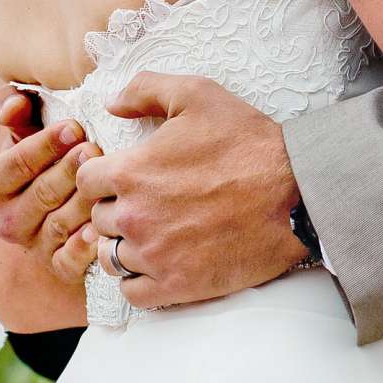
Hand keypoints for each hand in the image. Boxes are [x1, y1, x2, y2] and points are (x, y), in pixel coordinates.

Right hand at [0, 87, 99, 286]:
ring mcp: (35, 245)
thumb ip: (14, 108)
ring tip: (105, 181)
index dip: (42, 145)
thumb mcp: (27, 133)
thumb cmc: (48, 165)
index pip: (12, 166)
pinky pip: (68, 262)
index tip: (74, 126)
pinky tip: (99, 230)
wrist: (65, 216)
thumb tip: (14, 103)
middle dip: (67, 171)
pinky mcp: (59, 267)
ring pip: (59, 224)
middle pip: (39, 195)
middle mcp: (11, 219)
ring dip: (83, 201)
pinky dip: (83, 247)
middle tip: (94, 150)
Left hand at [76, 72, 307, 311]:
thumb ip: (145, 89)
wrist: (297, 192)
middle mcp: (134, 217)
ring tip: (152, 235)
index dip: (102, 177)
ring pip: (110, 258)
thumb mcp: (198, 94)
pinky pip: (133, 293)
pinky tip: (158, 265)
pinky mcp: (178, 286)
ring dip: (124, 246)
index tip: (125, 177)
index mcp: (130, 172)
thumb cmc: (249, 142)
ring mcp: (154, 255)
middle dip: (116, 209)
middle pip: (98, 219)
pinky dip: (138, 281)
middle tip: (148, 204)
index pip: (84, 180)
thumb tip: (111, 103)